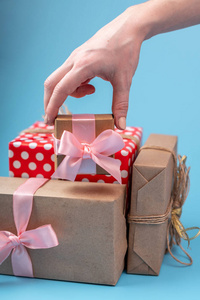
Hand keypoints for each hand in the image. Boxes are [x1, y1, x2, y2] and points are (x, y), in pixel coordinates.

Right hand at [44, 7, 142, 128]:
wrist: (128, 28)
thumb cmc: (126, 51)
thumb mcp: (124, 81)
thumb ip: (121, 104)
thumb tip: (120, 125)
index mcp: (83, 66)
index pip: (61, 89)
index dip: (53, 107)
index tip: (50, 121)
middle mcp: (74, 60)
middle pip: (51, 83)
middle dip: (50, 102)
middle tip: (55, 118)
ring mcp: (74, 57)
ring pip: (60, 79)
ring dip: (69, 92)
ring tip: (90, 91)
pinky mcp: (78, 57)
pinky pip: (68, 74)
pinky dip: (75, 85)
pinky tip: (91, 84)